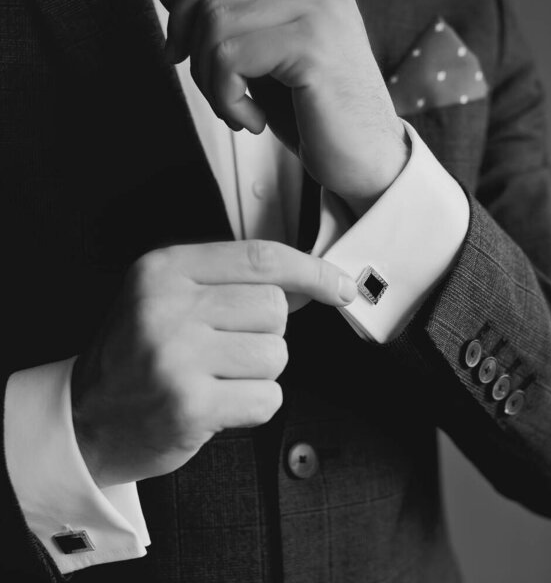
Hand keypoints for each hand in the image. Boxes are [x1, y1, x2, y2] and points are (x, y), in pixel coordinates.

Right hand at [71, 241, 356, 486]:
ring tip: (215, 377)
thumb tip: (310, 283)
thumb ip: (233, 284)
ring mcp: (177, 356)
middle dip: (265, 333)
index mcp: (164, 270)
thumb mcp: (169, 299)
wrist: (85, 418)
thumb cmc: (137, 356)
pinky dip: (253, 404)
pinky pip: (267, 397)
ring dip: (258, 371)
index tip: (339, 285)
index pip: (260, 258)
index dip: (311, 270)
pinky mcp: (189, 405)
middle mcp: (168, 307)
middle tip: (226, 349)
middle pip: (275, 308)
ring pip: (276, 354)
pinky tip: (217, 403)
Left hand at [157, 0, 408, 215]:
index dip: (180, 4)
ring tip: (238, 111)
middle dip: (190, 49)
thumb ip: (228, 20)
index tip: (180, 50)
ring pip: (213, 26)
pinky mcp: (310, 44)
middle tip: (213, 89)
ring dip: (211, 84)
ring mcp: (315, 7)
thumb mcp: (264, 58)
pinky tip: (254, 121)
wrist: (365, 159)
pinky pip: (230, 58)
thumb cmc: (313, 113)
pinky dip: (227, 100)